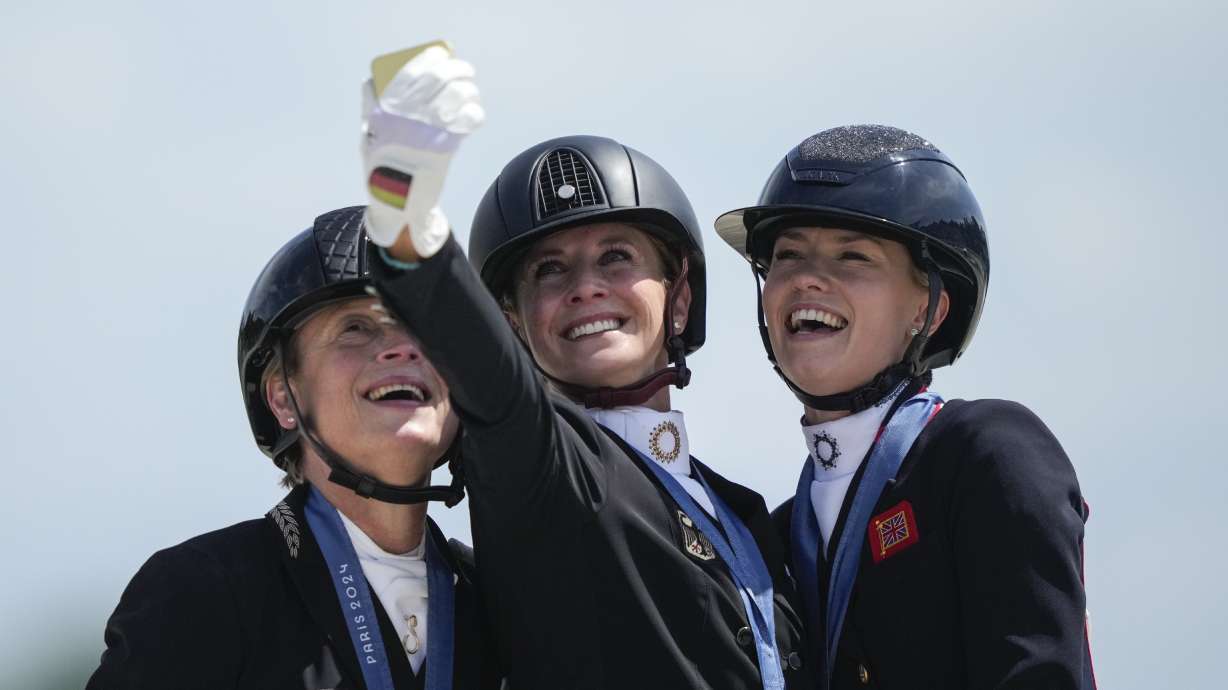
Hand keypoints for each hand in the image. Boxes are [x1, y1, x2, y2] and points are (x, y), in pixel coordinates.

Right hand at [361, 46, 484, 256]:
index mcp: (388, 108)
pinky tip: (473, 114)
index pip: (412, 71)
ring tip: (470, 92)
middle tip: (465, 70)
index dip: (430, 58)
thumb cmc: (381, 163)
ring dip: (468, 89)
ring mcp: (429, 129)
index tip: (440, 55)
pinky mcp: (447, 145)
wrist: (394, 198)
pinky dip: (474, 112)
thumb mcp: (368, 132)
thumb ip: (371, 105)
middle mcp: (408, 114)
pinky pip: (468, 119)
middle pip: (439, 78)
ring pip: (457, 95)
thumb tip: (373, 81)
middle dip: (456, 69)